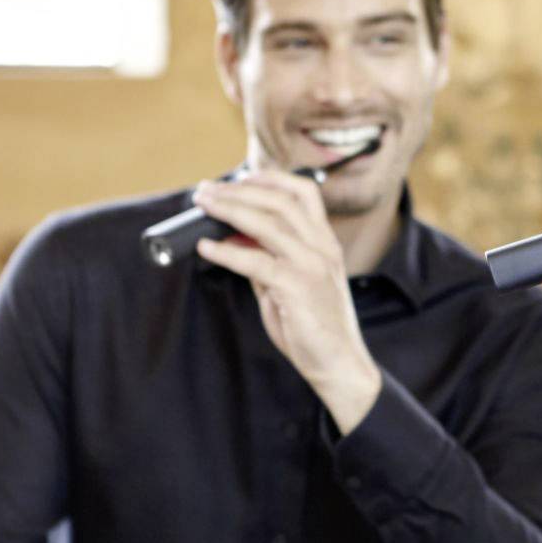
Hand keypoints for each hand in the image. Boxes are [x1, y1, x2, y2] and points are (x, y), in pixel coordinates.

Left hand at [192, 171, 382, 432]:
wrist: (338, 364)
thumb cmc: (314, 327)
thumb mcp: (289, 284)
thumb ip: (266, 259)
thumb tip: (232, 239)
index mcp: (325, 243)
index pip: (303, 193)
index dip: (269, 179)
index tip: (238, 178)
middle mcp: (322, 248)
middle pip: (279, 201)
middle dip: (238, 191)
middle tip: (206, 190)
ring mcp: (312, 266)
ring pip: (267, 223)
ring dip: (229, 209)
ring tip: (202, 205)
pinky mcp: (298, 287)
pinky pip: (255, 261)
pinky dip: (226, 252)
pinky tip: (206, 247)